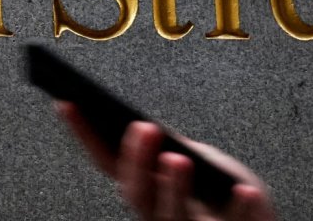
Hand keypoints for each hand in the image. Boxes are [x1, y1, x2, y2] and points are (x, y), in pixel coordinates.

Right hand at [55, 101, 275, 220]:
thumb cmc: (228, 194)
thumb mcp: (201, 161)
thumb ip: (176, 148)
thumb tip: (148, 126)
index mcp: (151, 190)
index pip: (109, 163)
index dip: (85, 136)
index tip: (68, 103)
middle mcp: (162, 215)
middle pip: (137, 195)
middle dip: (135, 162)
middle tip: (143, 128)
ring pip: (171, 219)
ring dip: (174, 189)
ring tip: (178, 158)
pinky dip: (240, 210)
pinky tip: (245, 190)